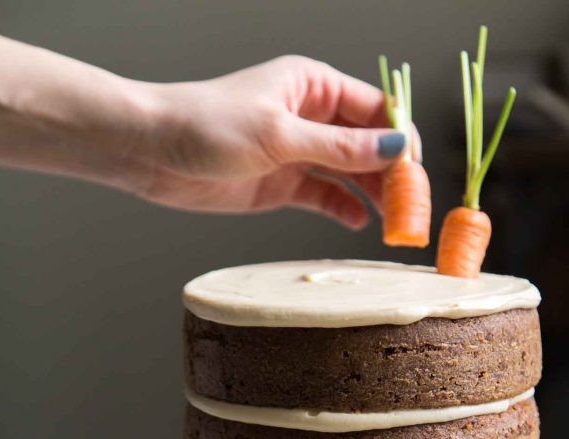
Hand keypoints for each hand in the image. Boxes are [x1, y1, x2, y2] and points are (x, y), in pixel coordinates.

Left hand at [136, 56, 416, 227]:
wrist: (152, 152)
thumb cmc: (207, 126)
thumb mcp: (279, 136)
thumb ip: (339, 147)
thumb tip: (394, 148)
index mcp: (314, 86)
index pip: (376, 110)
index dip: (401, 139)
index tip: (416, 173)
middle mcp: (311, 116)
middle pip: (369, 144)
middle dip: (393, 173)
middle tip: (410, 208)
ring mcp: (297, 151)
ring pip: (351, 172)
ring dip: (374, 195)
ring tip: (392, 223)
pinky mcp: (282, 183)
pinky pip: (325, 196)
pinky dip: (344, 208)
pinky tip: (358, 223)